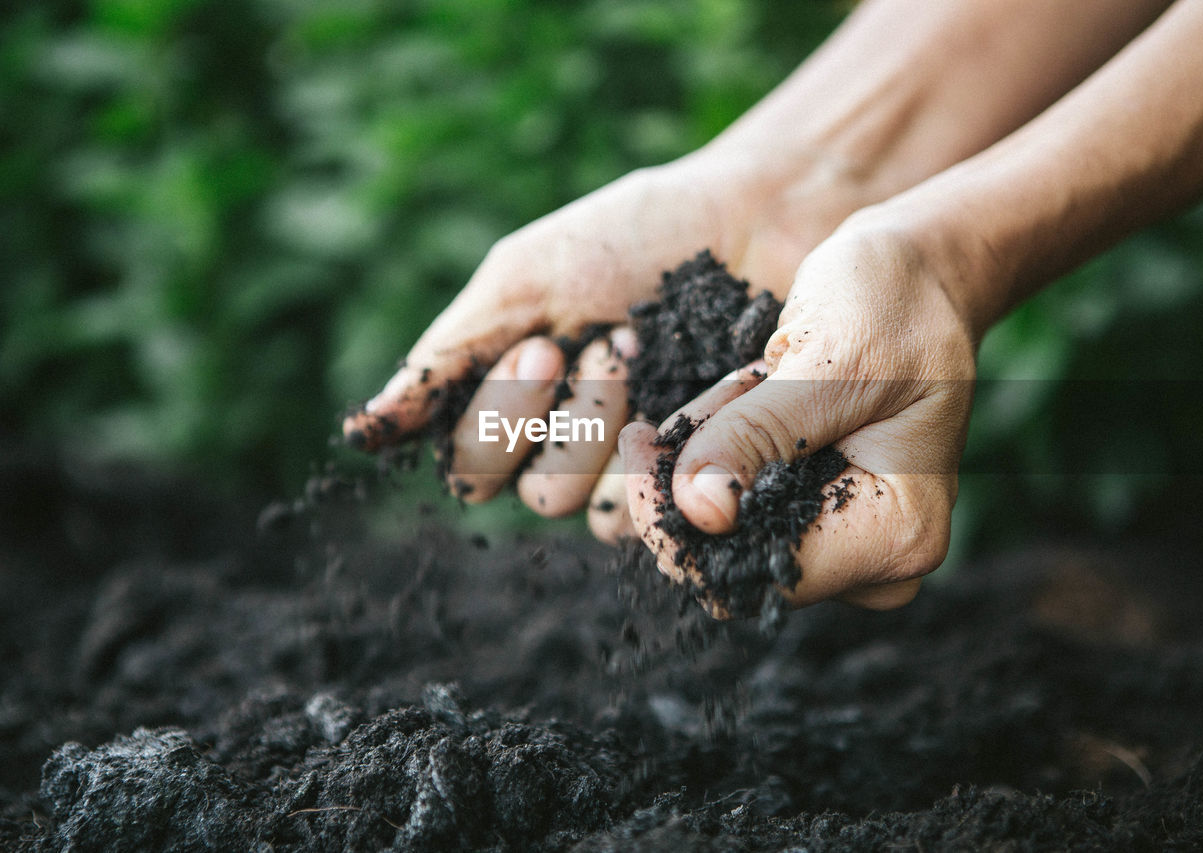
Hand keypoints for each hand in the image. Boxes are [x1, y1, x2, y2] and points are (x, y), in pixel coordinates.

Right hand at [343, 148, 863, 539]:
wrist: (751, 219)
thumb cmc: (634, 236)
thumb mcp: (523, 280)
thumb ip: (447, 357)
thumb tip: (362, 433)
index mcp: (514, 398)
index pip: (467, 466)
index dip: (499, 419)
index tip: (545, 342)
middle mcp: (563, 441)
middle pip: (523, 493)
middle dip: (560, 417)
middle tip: (604, 341)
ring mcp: (629, 461)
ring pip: (583, 507)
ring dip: (609, 426)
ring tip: (647, 350)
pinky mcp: (692, 472)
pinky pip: (648, 510)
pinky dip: (661, 452)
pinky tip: (696, 391)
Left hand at [618, 223, 976, 611]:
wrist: (920, 273)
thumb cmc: (894, 300)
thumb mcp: (828, 357)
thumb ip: (760, 435)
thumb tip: (697, 512)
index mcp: (897, 534)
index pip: (753, 574)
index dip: (674, 524)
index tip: (635, 441)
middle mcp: (876, 560)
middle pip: (731, 560)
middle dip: (688, 477)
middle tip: (691, 398)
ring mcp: (847, 541)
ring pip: (722, 527)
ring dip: (707, 450)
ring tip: (744, 377)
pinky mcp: (817, 513)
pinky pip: (736, 500)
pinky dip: (720, 444)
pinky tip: (744, 390)